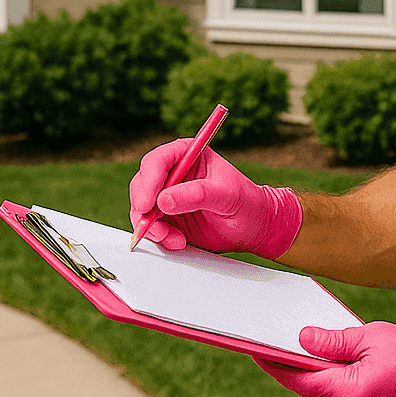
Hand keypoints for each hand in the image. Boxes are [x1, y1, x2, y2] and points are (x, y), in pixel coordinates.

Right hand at [128, 141, 301, 258]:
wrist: (254, 227)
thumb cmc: (245, 202)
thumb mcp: (226, 194)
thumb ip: (197, 195)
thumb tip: (164, 201)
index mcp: (187, 155)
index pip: (158, 161)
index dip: (149, 180)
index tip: (149, 202)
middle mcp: (173, 174)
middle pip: (142, 184)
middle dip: (143, 206)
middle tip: (150, 223)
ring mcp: (168, 196)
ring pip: (141, 208)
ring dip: (151, 226)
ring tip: (174, 238)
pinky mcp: (167, 218)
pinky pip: (151, 227)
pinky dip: (159, 237)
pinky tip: (178, 241)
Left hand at [255, 322, 395, 396]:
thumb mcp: (377, 337)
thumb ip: (335, 340)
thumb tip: (302, 338)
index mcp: (346, 395)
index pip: (295, 377)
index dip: (271, 359)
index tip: (253, 343)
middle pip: (311, 389)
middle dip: (303, 364)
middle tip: (293, 337)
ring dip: (327, 379)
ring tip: (335, 353)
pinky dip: (343, 392)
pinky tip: (354, 374)